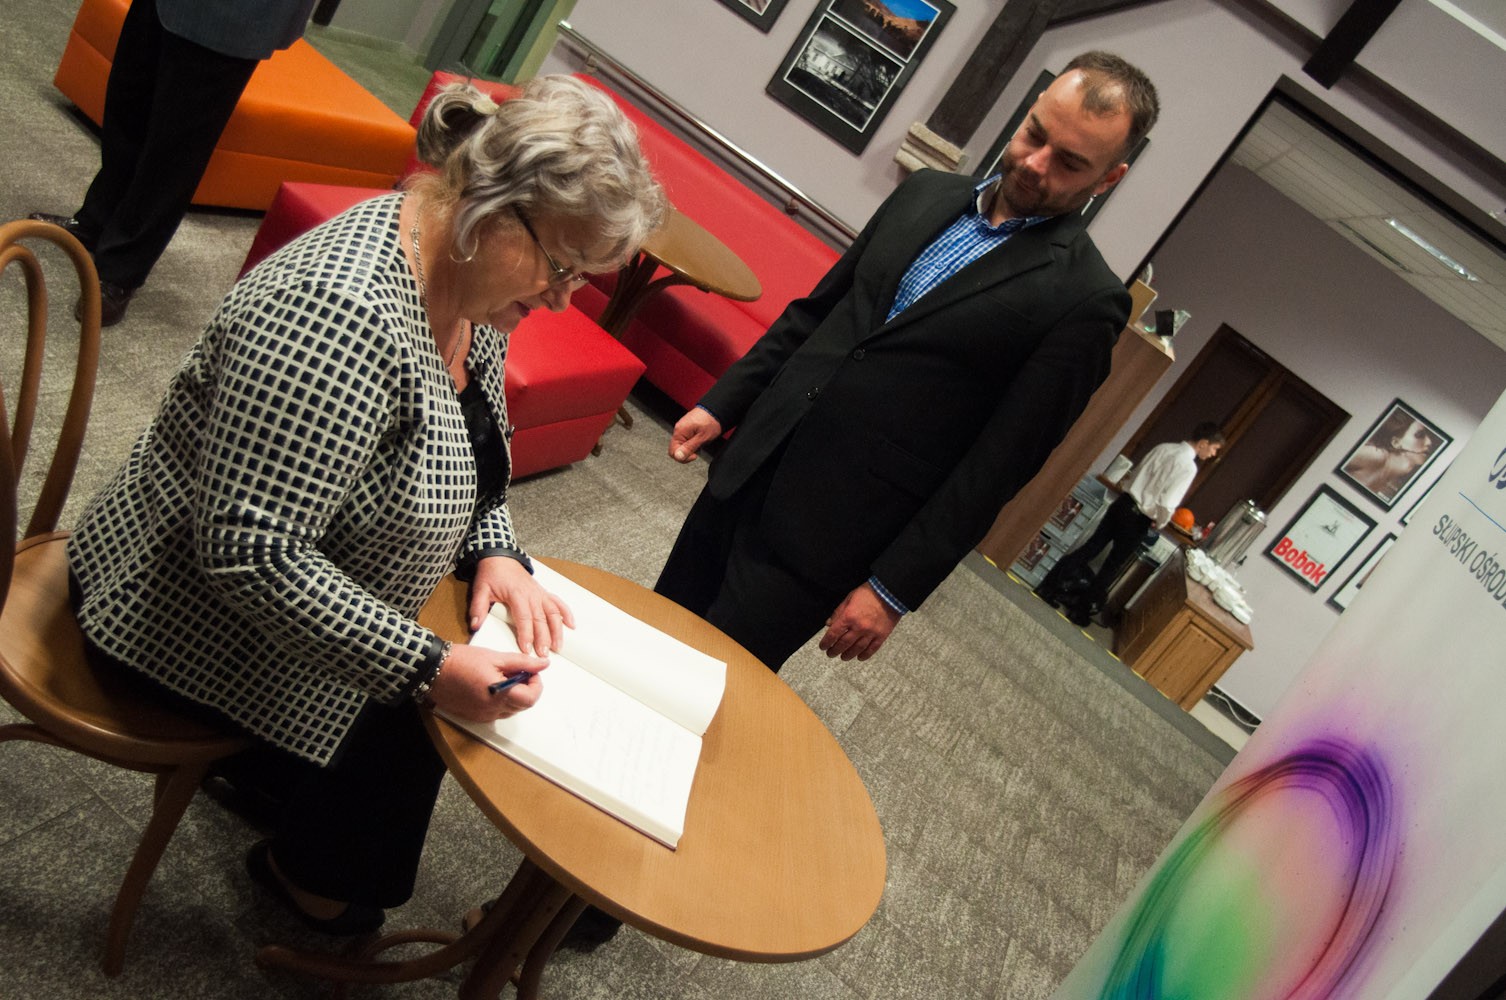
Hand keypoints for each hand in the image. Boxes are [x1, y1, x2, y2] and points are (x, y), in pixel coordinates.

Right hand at [428, 642, 548, 722]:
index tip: (531, 673)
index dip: (536, 685)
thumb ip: (522, 662)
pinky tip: (492, 687)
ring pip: (511, 711)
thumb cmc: (461, 661)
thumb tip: (543, 664)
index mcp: (499, 694)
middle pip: (523, 706)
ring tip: (503, 678)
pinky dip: (501, 702)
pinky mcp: (475, 717)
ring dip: (514, 696)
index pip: (531, 698)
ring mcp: (483, 715)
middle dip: (526, 689)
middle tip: (518, 672)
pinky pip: (497, 713)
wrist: (433, 670)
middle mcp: (492, 709)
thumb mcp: (495, 657)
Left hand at [468, 556, 574, 654]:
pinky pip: (558, 603)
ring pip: (553, 613)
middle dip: (544, 638)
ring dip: (557, 630)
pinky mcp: (543, 592)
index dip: (526, 635)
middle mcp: (532, 595)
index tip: (526, 649)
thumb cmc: (492, 573)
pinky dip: (566, 613)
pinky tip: (571, 625)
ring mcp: (540, 593)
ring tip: (558, 646)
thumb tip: (475, 625)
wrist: (501, 557)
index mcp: (517, 594)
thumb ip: (478, 608)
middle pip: (541, 619)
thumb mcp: (480, 589)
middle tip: (544, 655)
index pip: (524, 618)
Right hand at [668, 408, 721, 462]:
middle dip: (686, 453)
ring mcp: (682, 429)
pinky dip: (692, 443)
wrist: (716, 410)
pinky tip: (699, 440)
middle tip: (697, 451)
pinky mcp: (687, 428)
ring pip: (681, 445)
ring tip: (700, 444)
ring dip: (690, 448)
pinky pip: (685, 440)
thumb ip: (689, 448)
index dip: (683, 457)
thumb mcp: (702, 438)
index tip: (694, 455)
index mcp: (680, 432)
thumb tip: (678, 456)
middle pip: (676, 449)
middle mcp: (678, 430)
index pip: (673, 452)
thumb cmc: (710, 421)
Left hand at [818, 584, 900, 660]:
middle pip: (844, 644)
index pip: (833, 634)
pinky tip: (859, 657)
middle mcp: (859, 627)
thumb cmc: (868, 593)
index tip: (823, 647)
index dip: (826, 642)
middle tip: (830, 654)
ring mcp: (871, 633)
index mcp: (849, 616)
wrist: (889, 593)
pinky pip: (872, 649)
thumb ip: (838, 612)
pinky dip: (865, 655)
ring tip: (843, 657)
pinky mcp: (881, 636)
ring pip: (857, 649)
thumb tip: (829, 624)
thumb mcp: (849, 598)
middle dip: (835, 651)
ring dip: (848, 655)